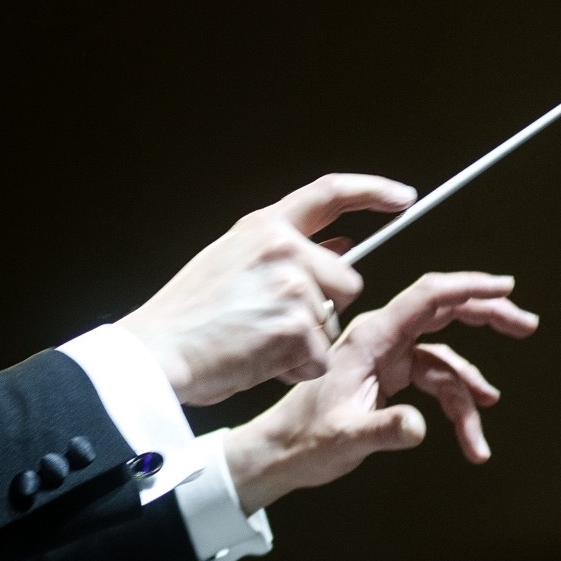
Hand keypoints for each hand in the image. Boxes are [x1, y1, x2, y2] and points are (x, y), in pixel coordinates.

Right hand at [120, 174, 415, 405]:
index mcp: (265, 227)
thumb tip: (343, 245)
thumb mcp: (231, 262)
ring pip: (332, 323)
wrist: (158, 352)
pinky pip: (319, 356)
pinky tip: (259, 362)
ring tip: (258, 343)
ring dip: (306, 343)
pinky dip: (296, 369)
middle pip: (347, 280)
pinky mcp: (296, 328)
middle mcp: (283, 249)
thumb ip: (283, 252)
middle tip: (276, 324)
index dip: (372, 191)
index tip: (402, 198)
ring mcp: (292, 287)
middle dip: (325, 307)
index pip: (330, 193)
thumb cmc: (188, 316)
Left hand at [221, 271, 539, 513]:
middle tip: (525, 324)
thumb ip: (384, 430)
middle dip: (487, 317)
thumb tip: (419, 427)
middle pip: (444, 313)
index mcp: (371, 338)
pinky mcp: (390, 376)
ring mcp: (388, 357)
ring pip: (445, 358)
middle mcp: (382, 340)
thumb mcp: (344, 437)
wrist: (279, 452)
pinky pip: (436, 381)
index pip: (428, 297)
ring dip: (471, 387)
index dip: (469, 286)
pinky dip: (456, 406)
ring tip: (484, 424)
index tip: (505, 286)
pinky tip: (470, 435)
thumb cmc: (302, 440)